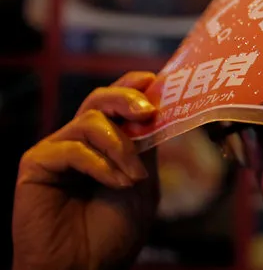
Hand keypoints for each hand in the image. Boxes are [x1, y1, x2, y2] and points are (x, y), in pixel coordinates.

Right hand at [12, 72, 159, 269]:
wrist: (85, 269)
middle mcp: (81, 140)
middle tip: (147, 112)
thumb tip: (157, 110)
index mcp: (107, 142)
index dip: (134, 86)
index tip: (154, 79)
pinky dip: (101, 164)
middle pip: (100, 98)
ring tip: (134, 177)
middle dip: (127, 98)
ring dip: (121, 146)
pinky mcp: (37, 164)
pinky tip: (116, 183)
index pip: (117, 102)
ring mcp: (58, 150)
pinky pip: (73, 148)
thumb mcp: (142, 182)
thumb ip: (145, 147)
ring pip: (90, 120)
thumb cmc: (113, 233)